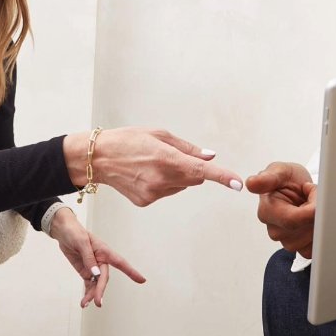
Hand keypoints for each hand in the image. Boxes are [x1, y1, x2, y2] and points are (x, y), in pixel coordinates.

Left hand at [49, 208, 145, 307]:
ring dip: (92, 294)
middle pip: (104, 278)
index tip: (142, 280)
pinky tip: (84, 302)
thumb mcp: (81, 242)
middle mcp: (101, 260)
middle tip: (98, 302)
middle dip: (101, 290)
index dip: (131, 271)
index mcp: (104, 251)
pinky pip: (89, 285)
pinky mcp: (85, 271)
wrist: (63, 231)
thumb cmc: (74, 232)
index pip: (120, 262)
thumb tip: (95, 274)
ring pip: (96, 284)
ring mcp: (93, 267)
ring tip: (85, 304)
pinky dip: (87, 293)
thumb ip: (89, 258)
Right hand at [64, 127, 243, 206]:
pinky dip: (162, 183)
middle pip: (194, 178)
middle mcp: (161, 179)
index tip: (237, 183)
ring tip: (151, 164)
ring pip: (181, 186)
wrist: (98, 159)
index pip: (201, 171)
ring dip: (175, 176)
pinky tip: (144, 174)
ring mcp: (154, 193)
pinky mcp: (146, 201)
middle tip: (169, 155)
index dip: (222, 177)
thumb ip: (187, 148)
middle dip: (191, 168)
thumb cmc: (127, 140)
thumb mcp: (158, 134)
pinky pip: (166, 192)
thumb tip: (210, 157)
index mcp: (167, 159)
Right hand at [246, 162, 316, 257]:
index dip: (310, 209)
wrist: (299, 188)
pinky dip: (322, 234)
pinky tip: (315, 220)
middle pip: (304, 231)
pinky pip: (316, 248)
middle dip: (317, 214)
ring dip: (320, 223)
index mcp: (266, 212)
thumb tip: (251, 183)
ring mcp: (288, 241)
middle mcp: (275, 230)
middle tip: (315, 198)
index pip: (292, 220)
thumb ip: (267, 178)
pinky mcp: (301, 248)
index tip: (317, 196)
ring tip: (313, 208)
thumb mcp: (280, 171)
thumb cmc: (288, 180)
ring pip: (312, 241)